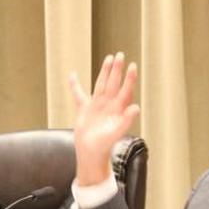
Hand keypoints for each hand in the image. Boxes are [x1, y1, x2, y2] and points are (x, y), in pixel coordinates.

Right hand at [69, 53, 139, 185]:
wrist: (91, 153)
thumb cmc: (104, 146)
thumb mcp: (116, 133)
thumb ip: (126, 120)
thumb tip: (136, 107)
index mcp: (117, 109)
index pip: (124, 89)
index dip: (129, 78)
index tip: (132, 66)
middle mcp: (108, 105)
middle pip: (113, 83)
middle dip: (116, 69)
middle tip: (119, 55)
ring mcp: (96, 105)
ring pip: (101, 84)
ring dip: (104, 72)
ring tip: (108, 58)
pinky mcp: (84, 109)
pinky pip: (79, 94)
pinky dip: (74, 85)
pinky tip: (72, 75)